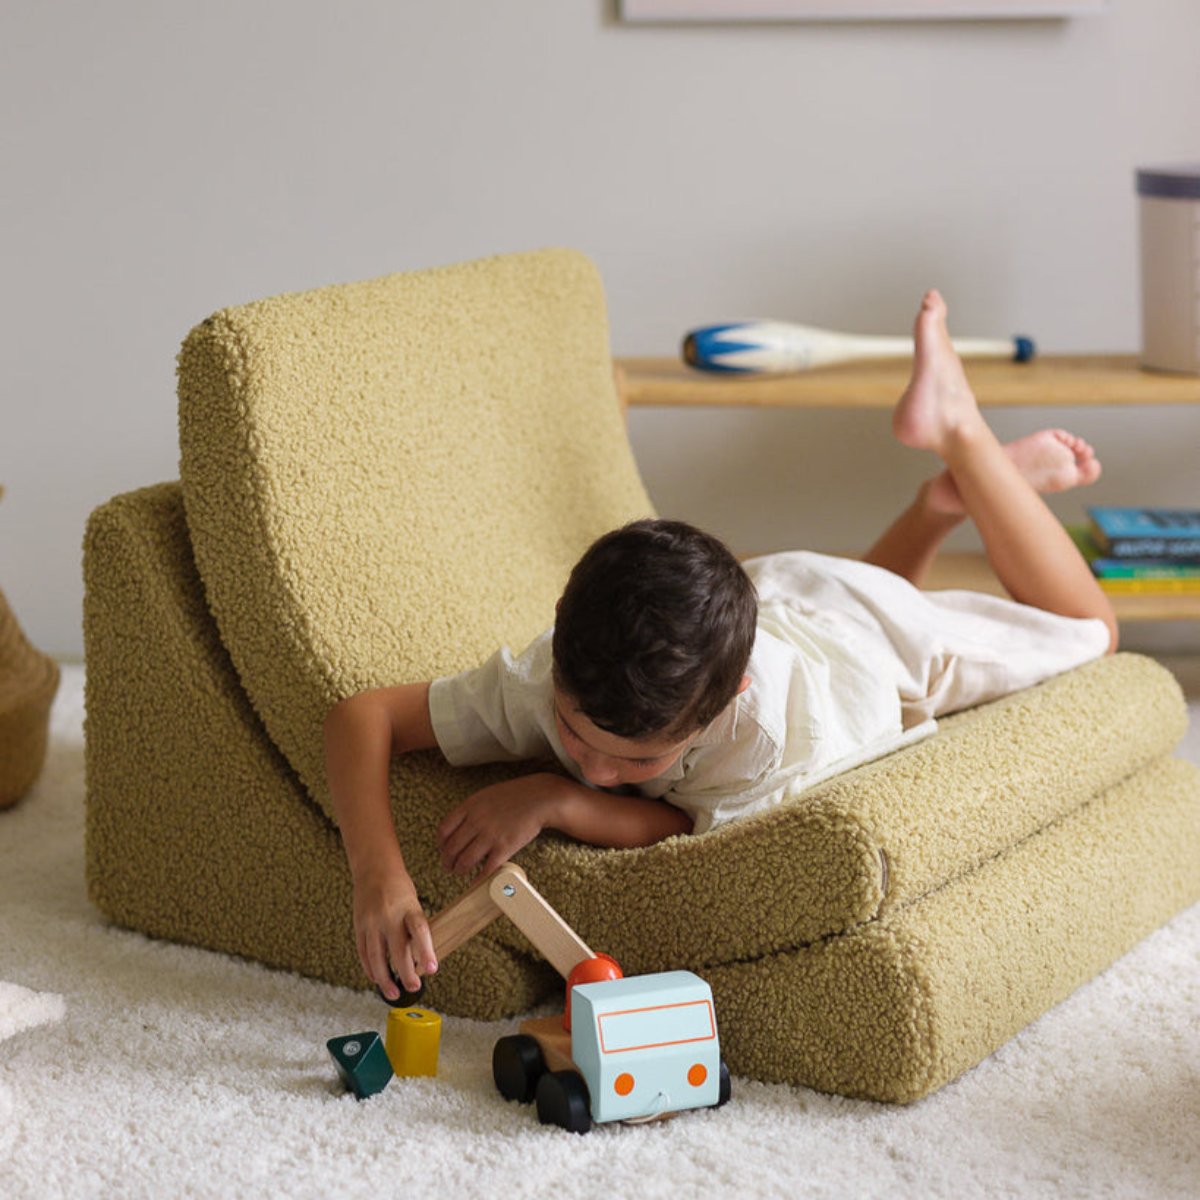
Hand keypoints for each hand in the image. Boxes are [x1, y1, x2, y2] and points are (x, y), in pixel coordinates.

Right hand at [351, 866, 436, 1000]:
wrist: (374, 868)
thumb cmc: (399, 888)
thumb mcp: (413, 903)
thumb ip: (415, 928)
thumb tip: (420, 961)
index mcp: (408, 907)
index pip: (419, 930)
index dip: (426, 951)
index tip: (432, 969)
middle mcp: (388, 915)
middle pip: (397, 949)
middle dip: (405, 972)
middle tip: (413, 988)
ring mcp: (371, 922)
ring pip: (376, 956)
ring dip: (384, 978)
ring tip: (393, 993)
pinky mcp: (359, 926)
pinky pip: (363, 952)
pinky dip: (369, 969)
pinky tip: (377, 979)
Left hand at [437, 773, 563, 876]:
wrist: (540, 798)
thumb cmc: (514, 795)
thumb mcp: (486, 795)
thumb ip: (471, 810)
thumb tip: (458, 827)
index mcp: (470, 806)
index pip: (444, 830)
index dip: (441, 844)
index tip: (443, 849)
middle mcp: (477, 821)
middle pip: (452, 848)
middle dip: (448, 861)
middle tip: (449, 866)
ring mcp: (490, 835)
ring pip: (465, 861)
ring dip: (459, 870)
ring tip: (460, 872)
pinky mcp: (504, 848)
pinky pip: (486, 869)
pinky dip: (478, 878)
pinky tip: (476, 881)